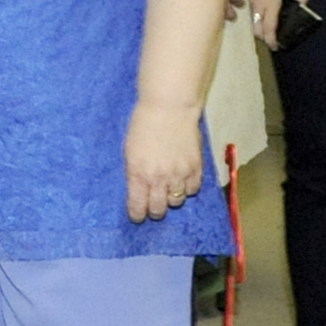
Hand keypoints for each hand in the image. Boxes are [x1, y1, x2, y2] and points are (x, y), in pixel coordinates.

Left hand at [123, 98, 204, 222]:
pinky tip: (183, 181)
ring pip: (176, 201)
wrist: (169, 109)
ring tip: (168, 190)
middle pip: (158, 209)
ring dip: (171, 198)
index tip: (138, 217)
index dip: (137, 215)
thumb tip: (138, 189)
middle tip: (153, 206)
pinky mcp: (196, 168)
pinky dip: (188, 188)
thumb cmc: (143, 125)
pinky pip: (193, 190)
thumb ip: (135, 171)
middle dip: (154, 211)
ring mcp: (179, 174)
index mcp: (138, 173)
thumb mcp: (130, 150)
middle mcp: (158, 178)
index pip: (137, 206)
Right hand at [247, 0, 304, 47]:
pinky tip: (259, 21)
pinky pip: (248, 17)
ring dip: (259, 30)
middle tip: (272, 40)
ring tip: (267, 31)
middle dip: (264, 38)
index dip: (271, 39)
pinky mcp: (245, 2)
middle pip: (257, 30)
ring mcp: (249, 5)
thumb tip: (304, 5)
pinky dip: (254, 22)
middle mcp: (258, 8)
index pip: (269, 27)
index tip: (275, 47)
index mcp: (270, 5)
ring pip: (252, 24)